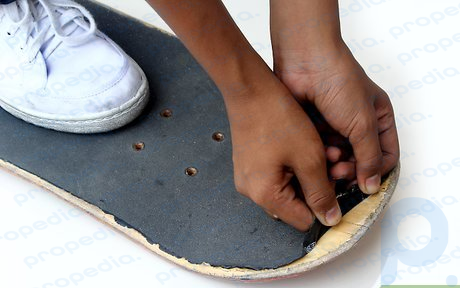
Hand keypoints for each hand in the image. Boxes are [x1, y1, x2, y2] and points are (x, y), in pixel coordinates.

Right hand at [227, 78, 341, 230]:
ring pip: (287, 188)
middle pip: (294, 204)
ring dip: (305, 174)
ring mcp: (248, 177)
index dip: (324, 205)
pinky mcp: (249, 164)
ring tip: (317, 150)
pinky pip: (276, 175)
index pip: (303, 220)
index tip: (335, 183)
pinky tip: (301, 146)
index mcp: (265, 195)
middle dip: (315, 186)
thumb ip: (321, 192)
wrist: (249, 88)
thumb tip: (330, 218)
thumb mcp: (309, 158)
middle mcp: (251, 191)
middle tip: (328, 161)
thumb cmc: (277, 117)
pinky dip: (292, 165)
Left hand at [274, 43, 398, 193]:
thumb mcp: (363, 123)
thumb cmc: (340, 83)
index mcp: (378, 119)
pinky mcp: (314, 129)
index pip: (386, 157)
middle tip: (339, 173)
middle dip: (351, 171)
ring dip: (333, 165)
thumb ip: (369, 157)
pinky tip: (316, 150)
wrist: (306, 63)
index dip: (377, 173)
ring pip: (338, 161)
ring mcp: (335, 128)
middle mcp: (358, 125)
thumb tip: (372, 186)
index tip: (365, 183)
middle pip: (359, 162)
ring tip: (327, 159)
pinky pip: (319, 153)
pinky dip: (318, 156)